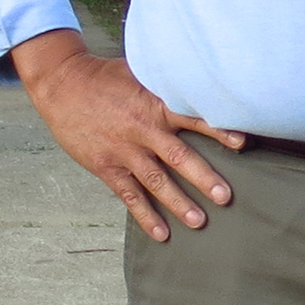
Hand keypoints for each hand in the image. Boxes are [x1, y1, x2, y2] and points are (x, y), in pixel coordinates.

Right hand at [11, 29, 245, 241]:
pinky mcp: (106, 166)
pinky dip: (145, 215)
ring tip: (199, 221)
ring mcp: (124, 150)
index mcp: (155, 104)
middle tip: (225, 196)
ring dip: (178, 203)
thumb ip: (169, 84)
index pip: (192, 117)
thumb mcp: (141, 71)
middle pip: (178, 156)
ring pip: (156, 181)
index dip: (218, 130)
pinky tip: (162, 233)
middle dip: (203, 177)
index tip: (242, 143)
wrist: (62, 84)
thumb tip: (205, 82)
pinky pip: (129, 195)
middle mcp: (142, 129)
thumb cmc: (107, 76)